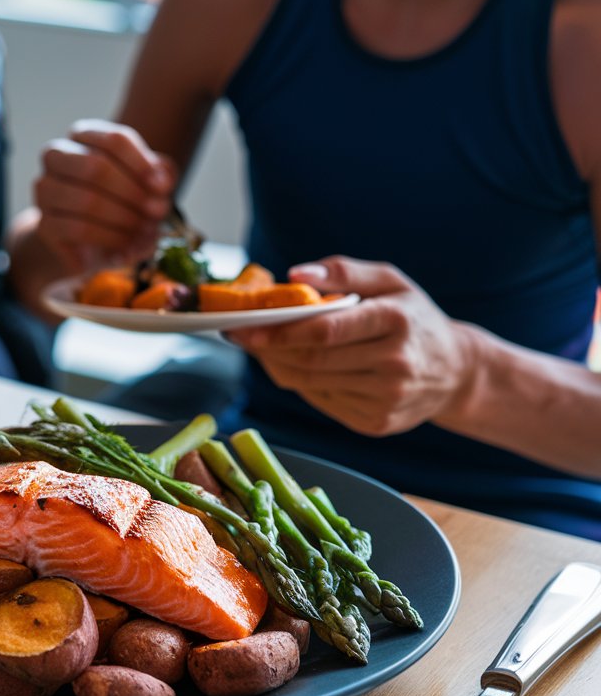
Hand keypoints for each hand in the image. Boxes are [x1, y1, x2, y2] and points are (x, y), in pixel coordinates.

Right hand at [33, 119, 176, 275]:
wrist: (86, 242)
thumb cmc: (119, 202)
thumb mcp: (145, 184)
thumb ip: (160, 177)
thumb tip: (162, 185)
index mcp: (83, 136)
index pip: (114, 140)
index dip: (142, 164)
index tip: (164, 187)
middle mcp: (57, 156)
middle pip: (96, 167)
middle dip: (133, 193)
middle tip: (158, 213)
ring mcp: (45, 189)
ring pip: (86, 200)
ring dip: (124, 219)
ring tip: (145, 230)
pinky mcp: (44, 224)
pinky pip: (78, 229)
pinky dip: (109, 239)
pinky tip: (126, 246)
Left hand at [226, 256, 476, 435]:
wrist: (456, 372)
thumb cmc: (414, 317)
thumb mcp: (389, 281)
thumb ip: (342, 272)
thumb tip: (295, 276)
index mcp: (396, 321)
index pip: (325, 331)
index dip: (279, 332)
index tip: (243, 327)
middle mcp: (394, 364)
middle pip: (313, 361)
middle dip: (268, 349)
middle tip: (239, 336)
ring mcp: (386, 399)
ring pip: (312, 384)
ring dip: (278, 366)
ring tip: (261, 348)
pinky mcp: (376, 423)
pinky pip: (322, 401)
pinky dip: (300, 383)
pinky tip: (292, 366)